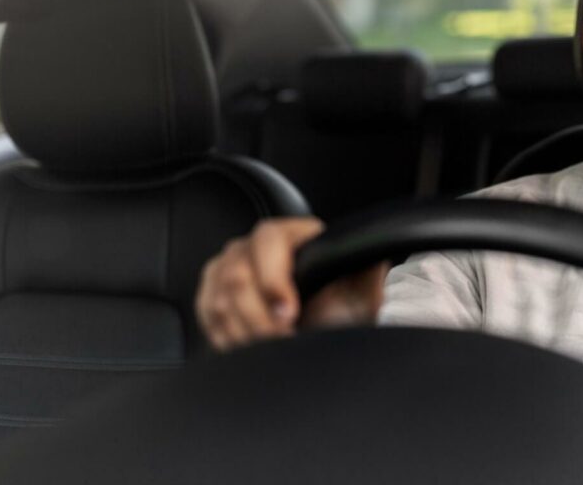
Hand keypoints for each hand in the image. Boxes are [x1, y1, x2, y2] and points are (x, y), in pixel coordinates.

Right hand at [195, 217, 388, 349]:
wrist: (324, 336)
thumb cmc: (342, 311)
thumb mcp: (361, 291)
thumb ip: (366, 268)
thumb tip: (374, 255)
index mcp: (291, 235)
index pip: (269, 240)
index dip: (274, 279)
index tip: (288, 314)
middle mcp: (252, 246)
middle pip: (237, 276)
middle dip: (260, 318)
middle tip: (282, 342)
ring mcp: (227, 269)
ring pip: (220, 300)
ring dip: (247, 332)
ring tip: (272, 348)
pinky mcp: (211, 295)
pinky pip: (208, 316)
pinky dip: (229, 337)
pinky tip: (253, 346)